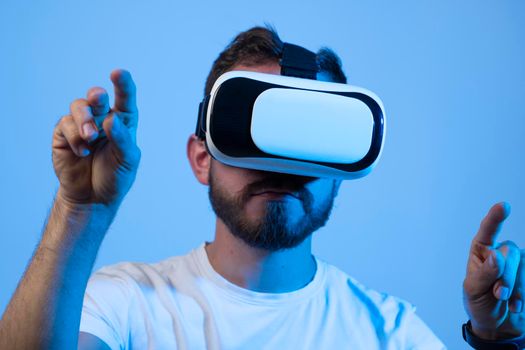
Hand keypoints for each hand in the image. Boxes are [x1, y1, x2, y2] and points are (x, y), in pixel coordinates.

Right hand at [52, 69, 140, 207]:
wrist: (93, 198)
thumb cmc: (116, 177)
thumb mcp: (127, 160)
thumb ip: (122, 139)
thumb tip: (112, 119)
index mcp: (123, 122)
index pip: (125, 98)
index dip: (122, 84)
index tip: (118, 73)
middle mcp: (103, 119)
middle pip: (97, 97)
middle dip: (96, 96)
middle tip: (98, 99)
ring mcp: (82, 125)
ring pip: (79, 107)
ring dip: (84, 120)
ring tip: (90, 138)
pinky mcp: (65, 135)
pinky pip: (65, 125)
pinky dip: (74, 137)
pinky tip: (83, 152)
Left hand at [463, 202, 524, 339]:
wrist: (497, 325)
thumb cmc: (479, 303)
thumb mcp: (475, 290)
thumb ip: (485, 273)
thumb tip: (497, 255)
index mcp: (481, 251)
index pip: (488, 231)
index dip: (496, 217)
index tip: (504, 206)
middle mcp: (500, 252)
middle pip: (510, 252)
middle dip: (505, 275)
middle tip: (499, 293)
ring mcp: (518, 263)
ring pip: (523, 263)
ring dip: (516, 286)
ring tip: (505, 300)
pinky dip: (524, 293)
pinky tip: (517, 305)